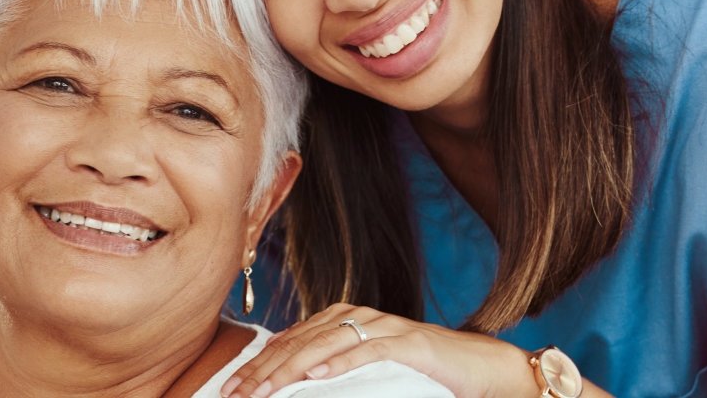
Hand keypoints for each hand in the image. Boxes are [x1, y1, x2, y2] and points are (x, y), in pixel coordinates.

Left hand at [219, 303, 539, 397]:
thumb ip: (329, 368)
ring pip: (325, 345)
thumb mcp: (364, 369)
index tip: (229, 389)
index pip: (288, 342)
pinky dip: (339, 363)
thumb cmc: (418, 370)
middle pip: (299, 343)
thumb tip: (291, 379)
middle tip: (235, 394)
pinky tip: (314, 376)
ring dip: (289, 370)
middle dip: (262, 371)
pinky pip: (367, 352)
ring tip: (263, 390)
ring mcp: (382, 327)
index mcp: (342, 319)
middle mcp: (358, 316)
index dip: (256, 365)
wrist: (476, 366)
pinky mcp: (407, 343)